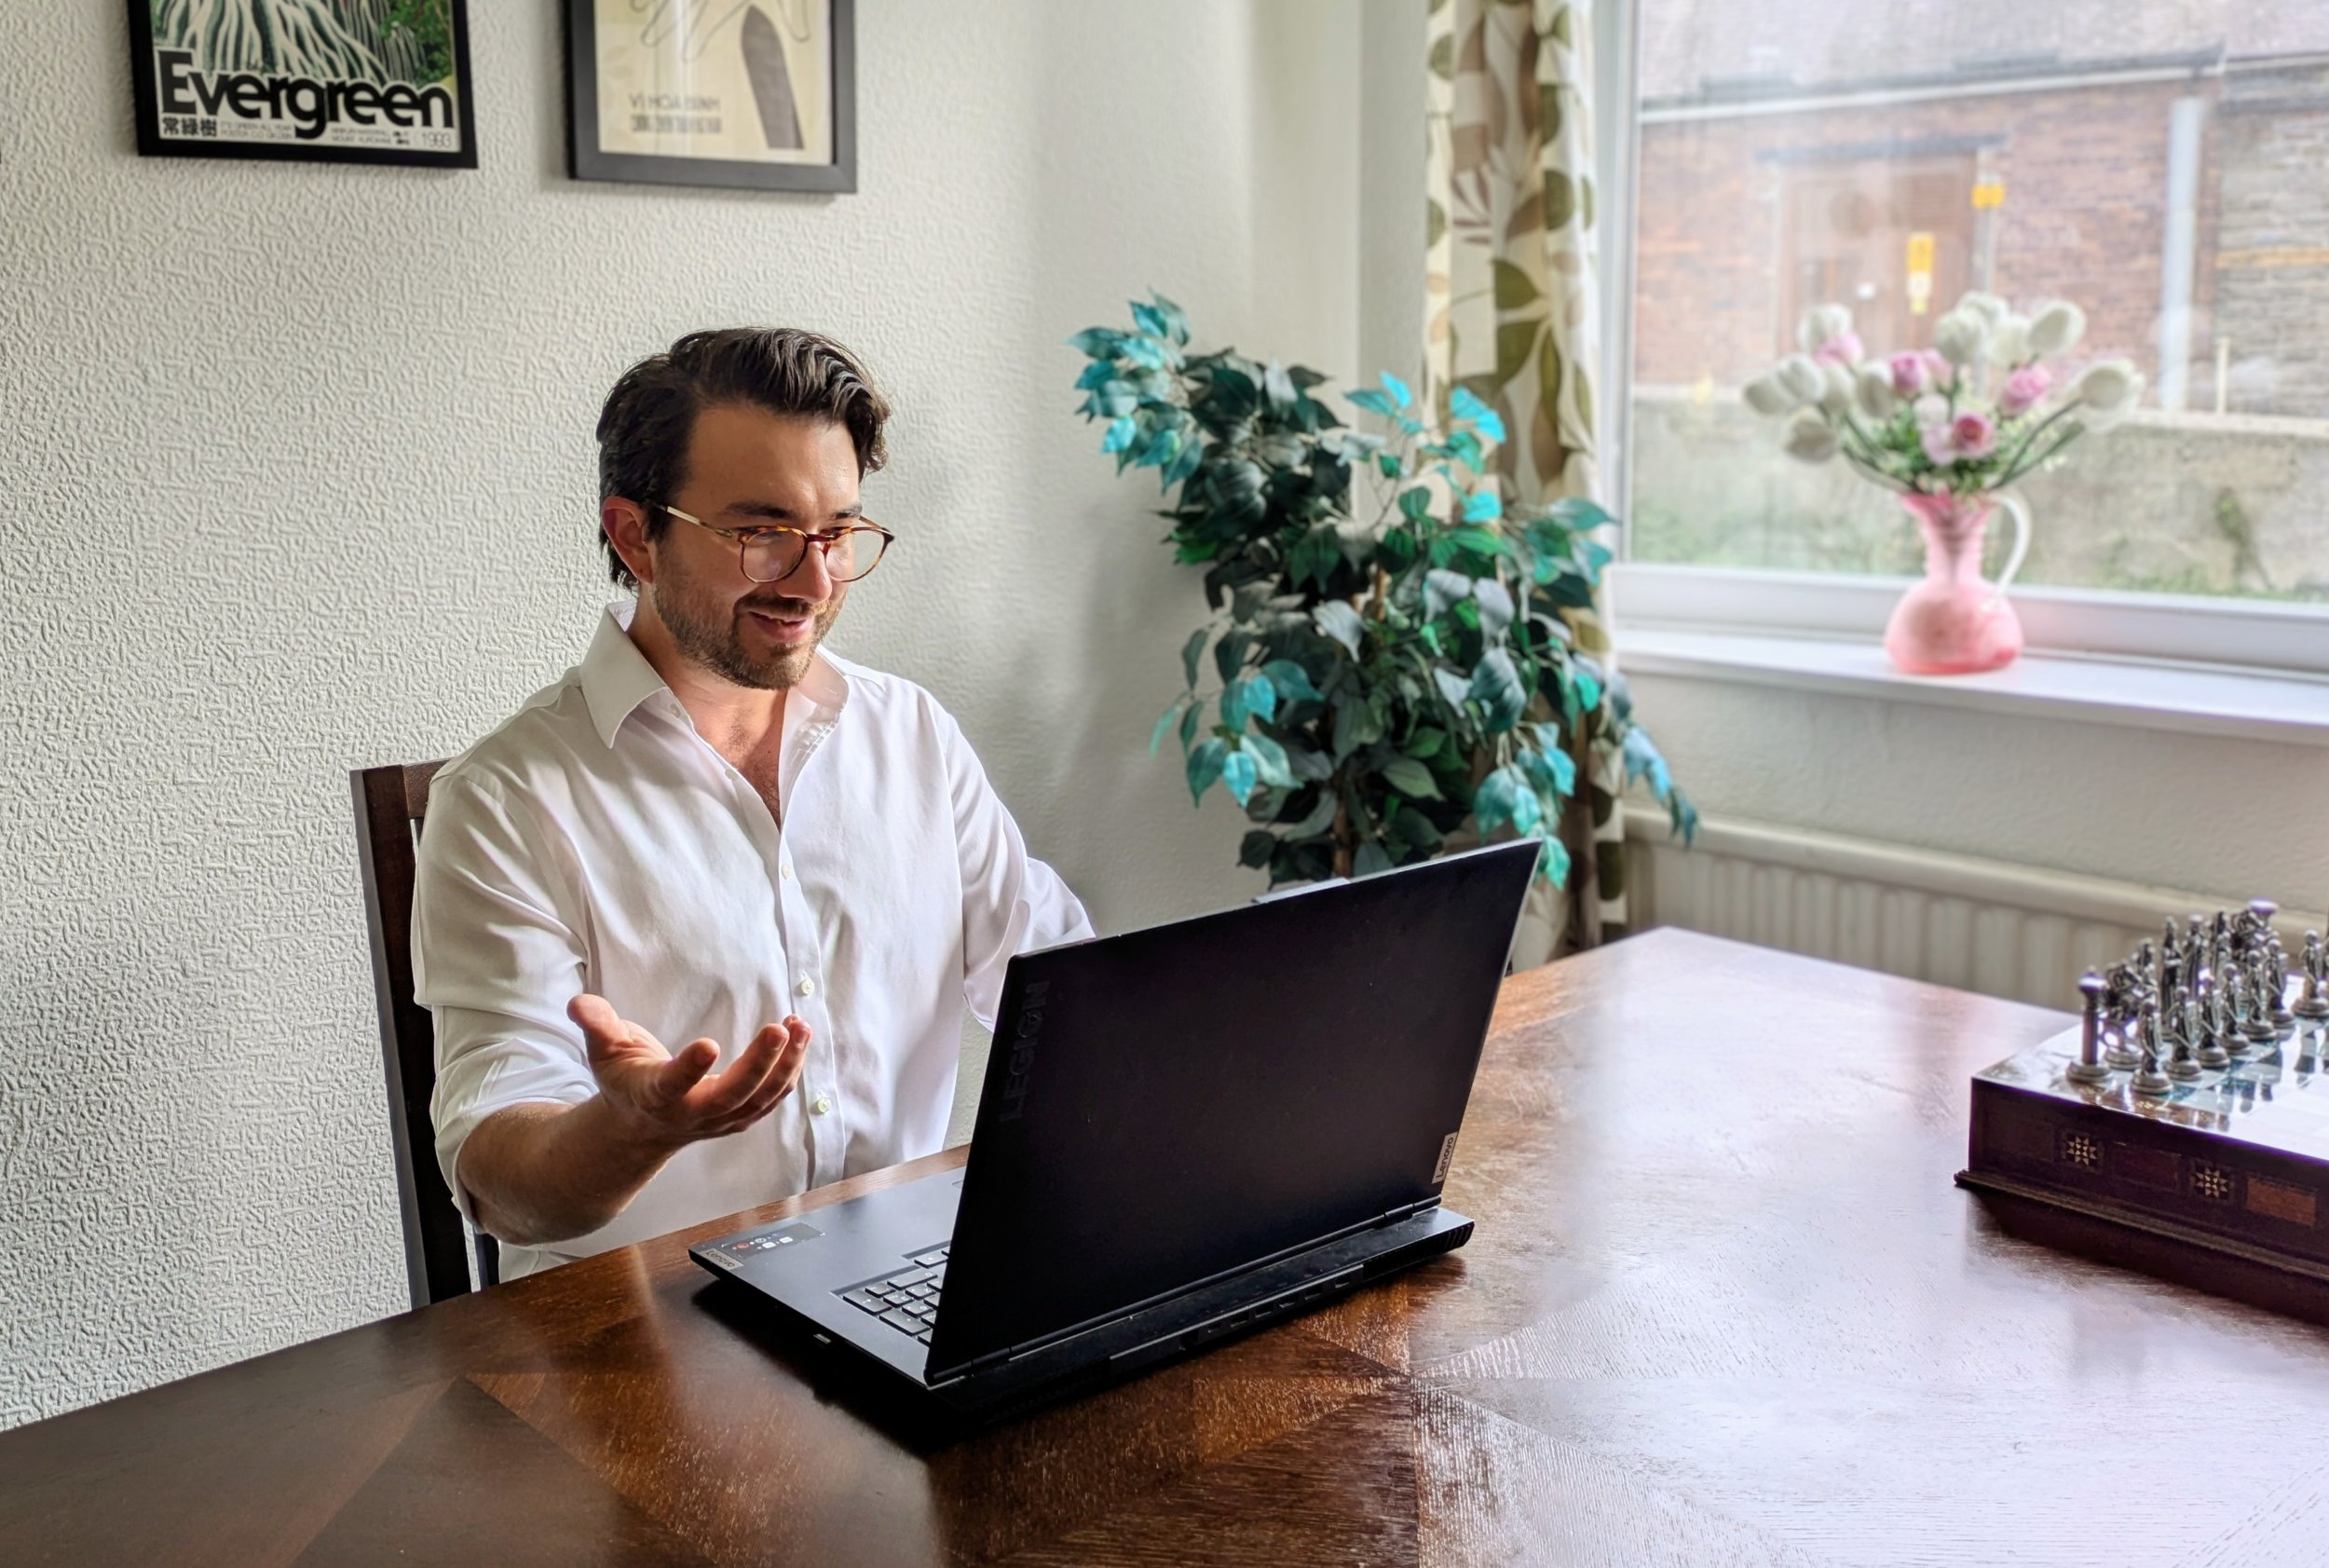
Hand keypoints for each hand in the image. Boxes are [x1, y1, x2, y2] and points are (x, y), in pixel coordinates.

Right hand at [566, 994, 810, 1149]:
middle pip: (731, 1095)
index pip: (672, 1085)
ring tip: (800, 1026)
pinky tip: (801, 1037)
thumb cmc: (625, 1080)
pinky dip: (790, 1070)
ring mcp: (720, 1119)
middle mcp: (691, 1113)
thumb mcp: (604, 1052)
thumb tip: (578, 1002)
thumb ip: (596, 1026)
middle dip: (758, 1064)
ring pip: (760, 1099)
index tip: (710, 1044)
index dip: (690, 1069)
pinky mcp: (741, 1116)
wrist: (641, 1127)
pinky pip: (772, 1097)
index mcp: (655, 1095)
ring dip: (785, 1064)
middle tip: (779, 1029)